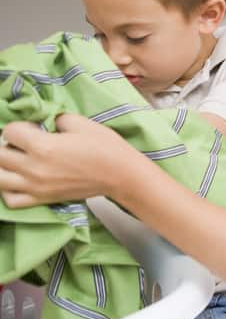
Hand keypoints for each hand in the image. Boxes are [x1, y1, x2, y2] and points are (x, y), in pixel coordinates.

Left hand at [0, 113, 129, 207]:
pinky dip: (7, 190)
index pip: (9, 132)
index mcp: (43, 147)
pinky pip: (10, 200)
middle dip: (7, 145)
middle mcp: (34, 169)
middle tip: (24, 142)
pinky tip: (18, 180)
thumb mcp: (81, 123)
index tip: (33, 127)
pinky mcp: (42, 200)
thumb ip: (56, 119)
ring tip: (17, 161)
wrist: (120, 174)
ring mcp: (36, 187)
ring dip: (3, 167)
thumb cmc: (104, 147)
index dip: (19, 126)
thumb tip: (44, 121)